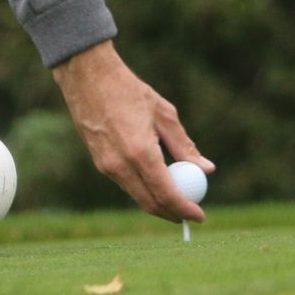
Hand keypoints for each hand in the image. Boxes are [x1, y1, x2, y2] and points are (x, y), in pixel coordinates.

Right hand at [51, 40, 213, 221]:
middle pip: (150, 203)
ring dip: (158, 203)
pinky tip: (155, 180)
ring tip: (178, 198)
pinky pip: (126, 184)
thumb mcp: (164, 114)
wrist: (87, 78)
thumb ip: (184, 145)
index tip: (200, 216)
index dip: (185, 209)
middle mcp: (121, 165)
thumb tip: (207, 169)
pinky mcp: (99, 163)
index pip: (166, 194)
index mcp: (140, 152)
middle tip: (190, 214)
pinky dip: (143, 188)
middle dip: (172, 213)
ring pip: (137, 196)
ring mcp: (106, 166)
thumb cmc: (129, 91)